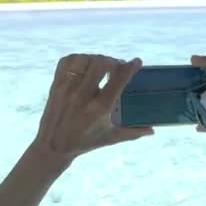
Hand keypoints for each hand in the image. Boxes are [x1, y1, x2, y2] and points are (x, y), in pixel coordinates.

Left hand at [30, 54, 153, 171]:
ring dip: (96, 59)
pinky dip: (78, 59)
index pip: (118, 80)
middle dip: (112, 61)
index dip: (130, 67)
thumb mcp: (111, 138)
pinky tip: (85, 65)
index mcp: (99, 109)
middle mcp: (83, 96)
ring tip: (101, 66)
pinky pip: (67, 61)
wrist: (53, 146)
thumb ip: (133, 132)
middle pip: (101, 63)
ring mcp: (67, 88)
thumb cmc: (85, 142)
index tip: (137, 62)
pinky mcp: (56, 85)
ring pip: (84, 59)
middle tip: (117, 67)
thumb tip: (152, 131)